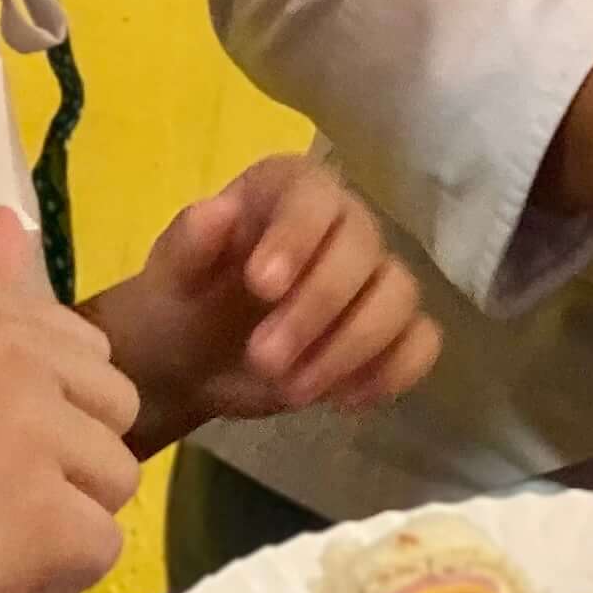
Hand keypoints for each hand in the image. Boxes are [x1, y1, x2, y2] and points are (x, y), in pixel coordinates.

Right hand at [0, 211, 139, 592]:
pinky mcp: (41, 516)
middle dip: (70, 461)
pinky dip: (60, 575)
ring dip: (67, 519)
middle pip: (118, 410)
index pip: (89, 350)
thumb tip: (9, 216)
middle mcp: (16, 358)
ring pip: (118, 478)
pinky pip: (104, 546)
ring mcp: (31, 434)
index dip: (52, 405)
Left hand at [89, 157, 442, 453]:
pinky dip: (393, 371)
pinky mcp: (391, 330)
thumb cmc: (184, 300)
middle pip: (364, 250)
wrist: (193, 359)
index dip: (298, 237)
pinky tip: (345, 402)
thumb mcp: (171, 274)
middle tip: (262, 358)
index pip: (316, 198)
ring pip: (399, 297)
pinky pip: (421, 342)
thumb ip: (190, 242)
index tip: (261, 286)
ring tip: (292, 391)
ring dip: (351, 348)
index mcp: (291, 191)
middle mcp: (345, 223)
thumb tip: (216, 211)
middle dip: (318, 308)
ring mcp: (373, 277)